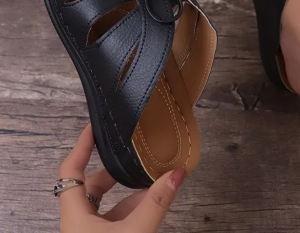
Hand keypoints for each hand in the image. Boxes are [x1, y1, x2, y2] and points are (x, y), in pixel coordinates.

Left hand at [58, 124, 185, 232]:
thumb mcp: (136, 231)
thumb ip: (157, 202)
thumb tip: (177, 173)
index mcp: (75, 216)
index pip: (70, 170)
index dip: (81, 146)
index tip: (93, 127)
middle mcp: (77, 223)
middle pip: (90, 185)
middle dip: (113, 170)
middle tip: (129, 155)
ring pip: (104, 204)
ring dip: (126, 192)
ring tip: (149, 179)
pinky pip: (112, 219)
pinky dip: (130, 210)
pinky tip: (149, 204)